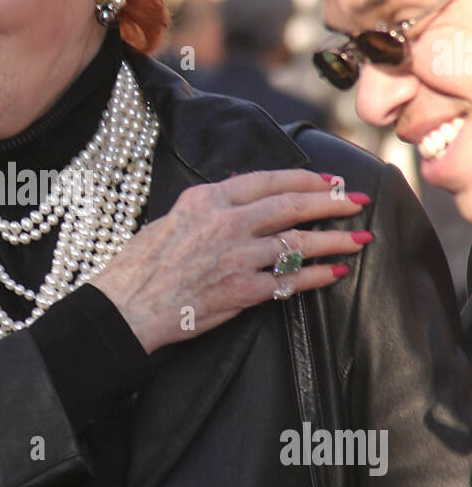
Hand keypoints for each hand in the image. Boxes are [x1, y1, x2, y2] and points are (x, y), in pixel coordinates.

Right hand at [91, 169, 370, 353]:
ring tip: (360, 239)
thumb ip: (209, 206)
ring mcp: (236, 257)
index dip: (305, 179)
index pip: (267, 180)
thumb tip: (241, 196)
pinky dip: (316, 277)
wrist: (127, 307)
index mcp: (207, 199)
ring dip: (334, 240)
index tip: (329, 181)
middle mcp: (225, 223)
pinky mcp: (241, 291)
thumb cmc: (141, 265)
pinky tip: (334, 273)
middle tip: (358, 201)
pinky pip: (289, 281)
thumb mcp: (172, 218)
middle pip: (291, 206)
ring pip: (297, 242)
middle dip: (331, 203)